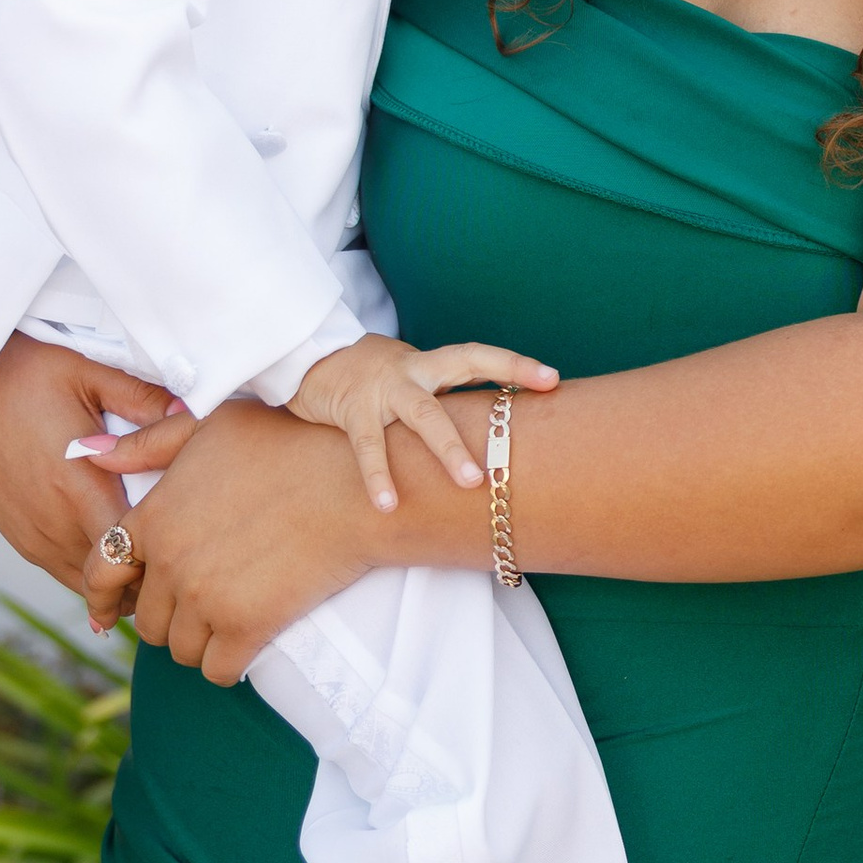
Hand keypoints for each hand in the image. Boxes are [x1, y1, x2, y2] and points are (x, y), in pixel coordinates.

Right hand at [0, 338, 181, 608]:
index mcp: (80, 487)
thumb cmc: (24, 372)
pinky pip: (63, 573)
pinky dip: (92, 570)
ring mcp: (34, 536)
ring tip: (152, 553)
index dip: (168, 553)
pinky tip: (114, 548)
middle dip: (152, 571)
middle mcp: (55, 524)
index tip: (193, 538)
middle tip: (183, 549)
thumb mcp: (90, 373)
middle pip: (117, 580)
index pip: (135, 552)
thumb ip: (145, 400)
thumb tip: (196, 414)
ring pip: (89, 585)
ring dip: (121, 577)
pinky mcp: (19, 538)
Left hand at [121, 399, 395, 682]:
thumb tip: (85, 451)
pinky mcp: (245, 626)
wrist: (355, 485)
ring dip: (200, 643)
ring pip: (180, 649)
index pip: (100, 572)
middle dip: (169, 617)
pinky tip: (247, 645)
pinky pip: (218, 670)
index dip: (103, 596)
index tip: (112, 612)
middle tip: (201, 606)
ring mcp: (205, 597)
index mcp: (154, 516)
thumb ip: (147, 444)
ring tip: (227, 623)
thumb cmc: (290, 444)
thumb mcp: (209, 427)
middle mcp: (169, 561)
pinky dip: (229, 664)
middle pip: (146, 620)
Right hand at [285, 335, 556, 512]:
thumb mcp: (413, 383)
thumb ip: (446, 403)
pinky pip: (368, 446)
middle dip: (494, 404)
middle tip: (524, 436)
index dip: (515, 366)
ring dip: (446, 448)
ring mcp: (384, 389)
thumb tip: (492, 438)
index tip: (553, 380)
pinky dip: (379, 476)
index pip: (480, 358)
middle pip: (461, 375)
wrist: (308, 357)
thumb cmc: (375, 380)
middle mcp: (414, 371)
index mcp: (432, 364)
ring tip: (469, 483)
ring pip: (422, 415)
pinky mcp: (352, 409)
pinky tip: (387, 505)